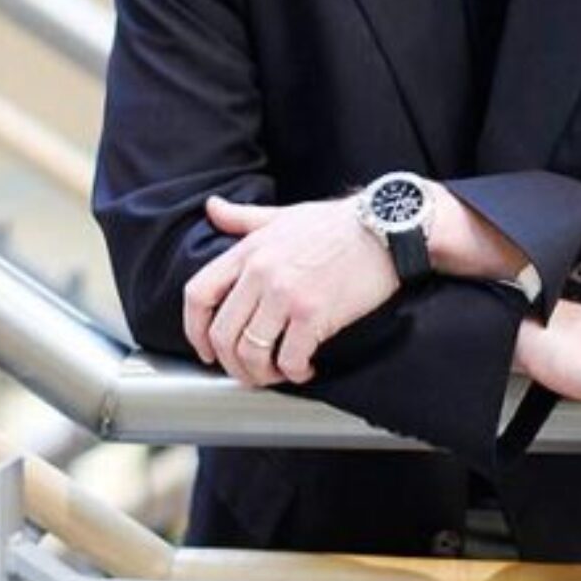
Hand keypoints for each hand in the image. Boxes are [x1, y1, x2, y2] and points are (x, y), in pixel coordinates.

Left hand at [183, 195, 398, 386]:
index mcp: (247, 251)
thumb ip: (242, 218)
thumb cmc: (337, 224)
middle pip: (222, 334)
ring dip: (261, 374)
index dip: (194, 330)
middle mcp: (261, 273)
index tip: (206, 350)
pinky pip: (290, 359)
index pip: (198, 294)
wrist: (386, 228)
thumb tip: (211, 207)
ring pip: (251, 353)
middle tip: (250, 371)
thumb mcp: (281, 216)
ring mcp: (286, 295)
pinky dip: (294, 373)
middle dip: (232, 364)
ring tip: (278, 373)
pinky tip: (305, 369)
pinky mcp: (315, 315)